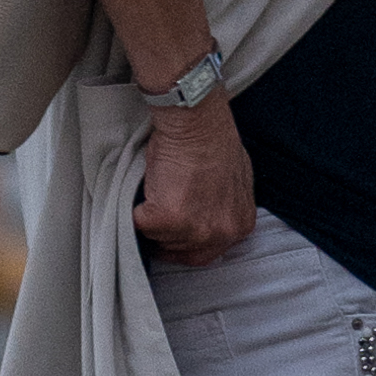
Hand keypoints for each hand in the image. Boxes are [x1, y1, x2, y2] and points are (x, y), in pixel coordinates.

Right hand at [130, 95, 257, 262]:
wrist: (197, 122)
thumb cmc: (214, 140)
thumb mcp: (236, 181)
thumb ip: (224, 208)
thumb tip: (208, 216)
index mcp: (240, 225)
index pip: (207, 253)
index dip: (185, 242)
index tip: (173, 232)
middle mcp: (221, 233)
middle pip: (180, 251)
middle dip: (166, 234)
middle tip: (160, 211)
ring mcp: (194, 229)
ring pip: (158, 239)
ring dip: (151, 220)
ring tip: (159, 191)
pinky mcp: (166, 219)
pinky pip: (138, 225)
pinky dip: (135, 209)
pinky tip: (149, 187)